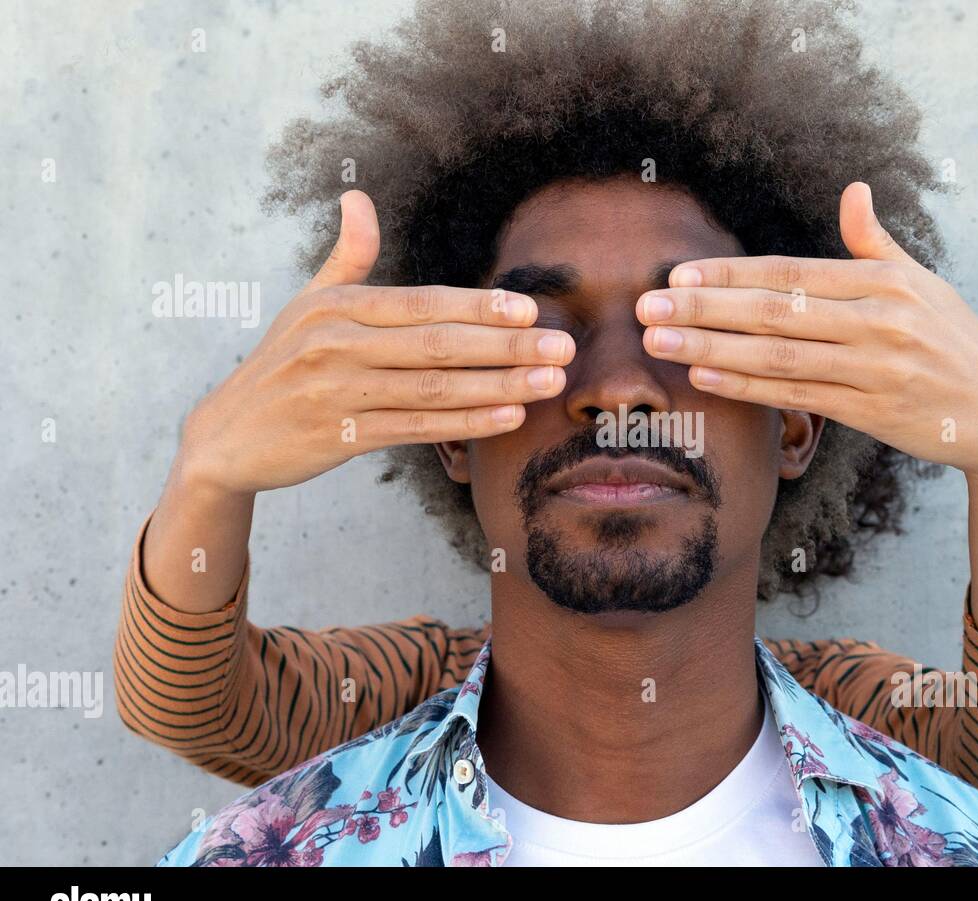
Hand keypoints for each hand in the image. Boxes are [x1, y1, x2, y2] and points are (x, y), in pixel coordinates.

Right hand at [177, 190, 574, 495]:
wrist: (226, 437)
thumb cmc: (281, 365)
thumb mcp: (306, 305)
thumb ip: (346, 258)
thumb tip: (358, 198)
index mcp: (336, 308)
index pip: (422, 303)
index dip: (480, 308)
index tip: (532, 311)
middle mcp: (335, 345)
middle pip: (438, 345)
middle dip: (507, 347)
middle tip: (563, 348)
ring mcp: (337, 393)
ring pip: (434, 390)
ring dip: (498, 386)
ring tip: (548, 383)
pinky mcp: (340, 437)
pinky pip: (415, 429)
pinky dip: (466, 425)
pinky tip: (509, 418)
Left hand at [636, 181, 977, 482]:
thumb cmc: (956, 342)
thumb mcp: (925, 283)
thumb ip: (877, 242)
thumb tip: (853, 190)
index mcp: (884, 280)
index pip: (790, 272)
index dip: (730, 274)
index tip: (679, 275)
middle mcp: (879, 319)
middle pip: (773, 311)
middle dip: (703, 308)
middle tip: (644, 306)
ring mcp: (875, 366)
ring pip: (777, 355)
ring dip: (710, 348)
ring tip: (658, 342)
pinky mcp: (872, 411)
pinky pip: (797, 395)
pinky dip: (746, 386)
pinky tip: (705, 376)